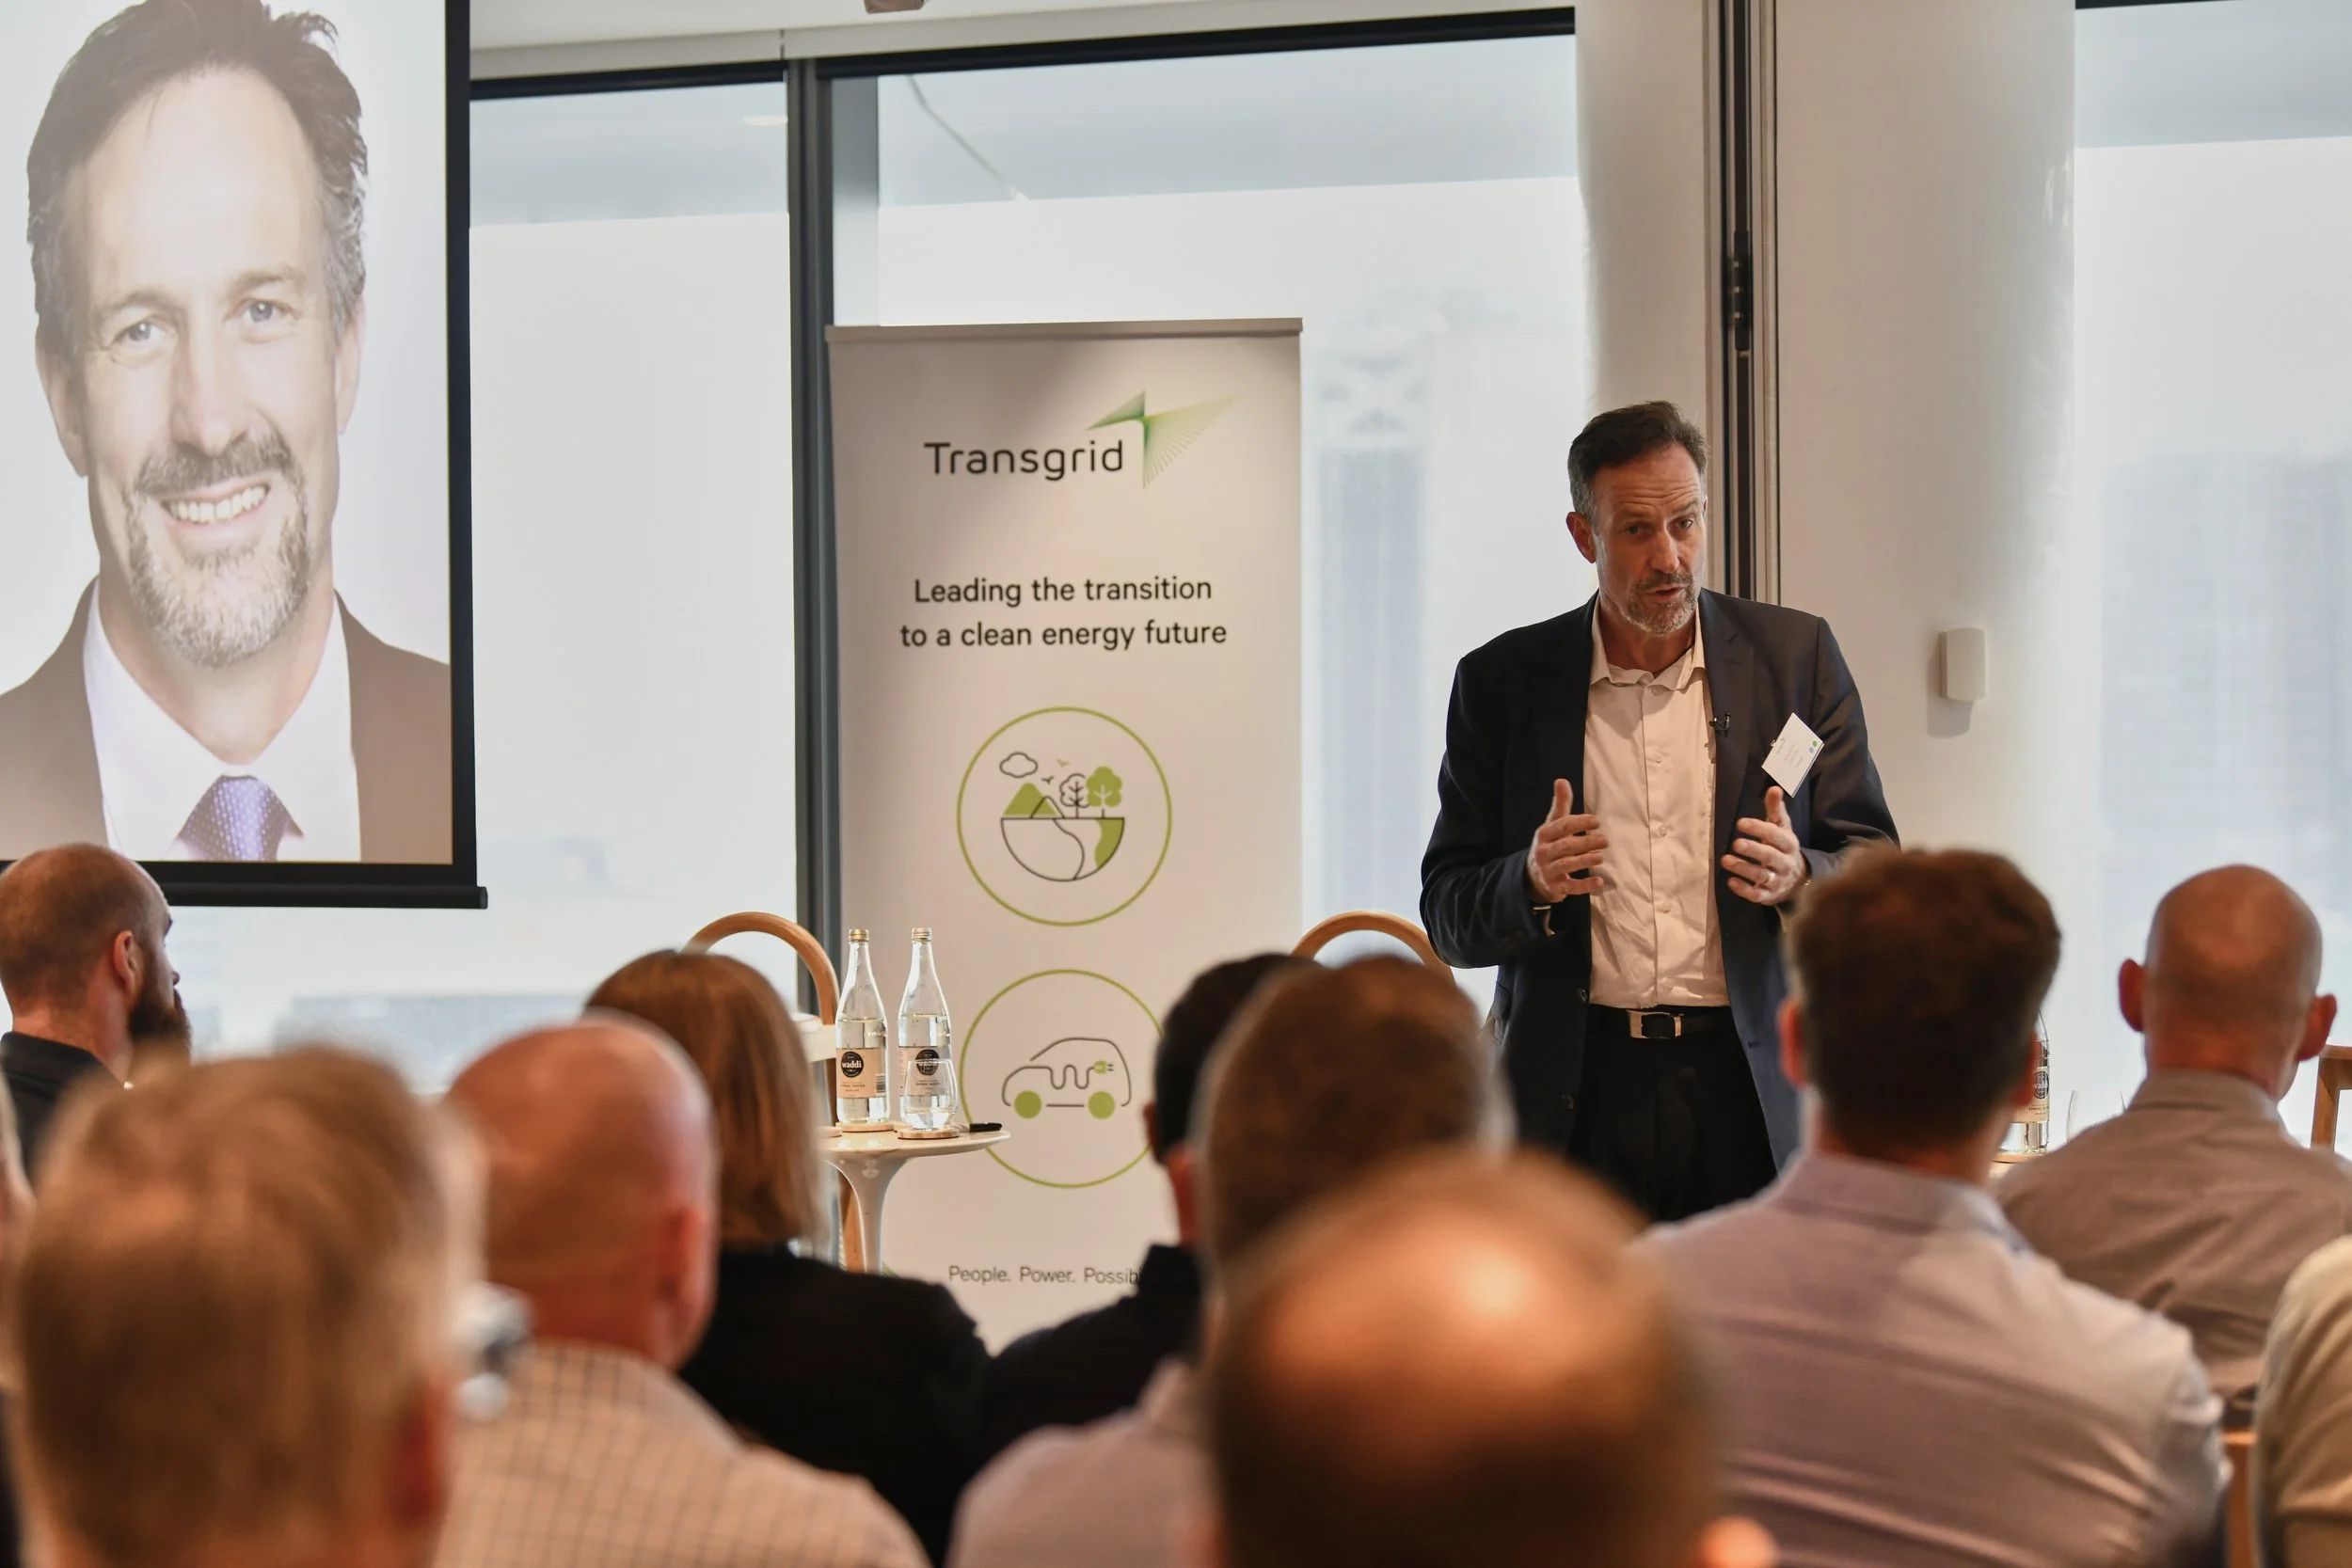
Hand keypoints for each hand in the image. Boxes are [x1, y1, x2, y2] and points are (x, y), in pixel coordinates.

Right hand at [1526, 779, 1606, 902]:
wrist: (1534, 875)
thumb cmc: (1550, 844)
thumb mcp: (1552, 825)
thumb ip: (1560, 805)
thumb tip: (1562, 780)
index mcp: (1544, 834)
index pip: (1561, 826)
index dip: (1579, 823)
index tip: (1596, 821)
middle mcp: (1544, 852)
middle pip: (1565, 846)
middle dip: (1586, 842)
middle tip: (1606, 840)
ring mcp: (1548, 871)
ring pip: (1567, 865)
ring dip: (1585, 860)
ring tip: (1601, 856)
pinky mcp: (1556, 887)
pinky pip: (1570, 887)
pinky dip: (1585, 885)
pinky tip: (1599, 882)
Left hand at [1723, 786, 1808, 905]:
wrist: (1798, 881)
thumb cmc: (1783, 849)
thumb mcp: (1782, 829)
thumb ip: (1776, 810)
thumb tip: (1774, 788)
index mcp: (1789, 844)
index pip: (1776, 835)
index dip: (1759, 829)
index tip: (1740, 823)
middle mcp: (1786, 863)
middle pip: (1770, 856)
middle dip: (1753, 850)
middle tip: (1735, 843)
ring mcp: (1778, 881)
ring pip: (1762, 876)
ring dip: (1743, 869)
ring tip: (1725, 860)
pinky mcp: (1769, 896)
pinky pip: (1757, 895)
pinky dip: (1744, 890)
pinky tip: (1730, 882)